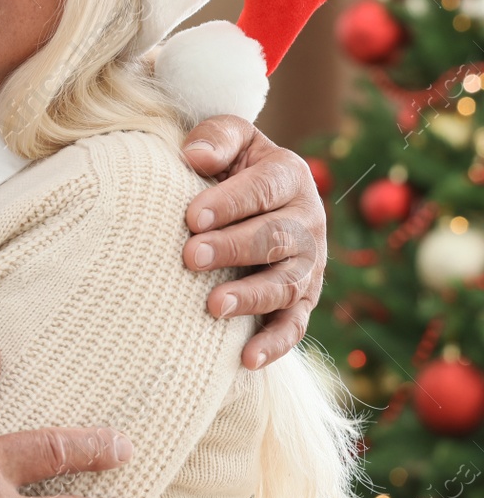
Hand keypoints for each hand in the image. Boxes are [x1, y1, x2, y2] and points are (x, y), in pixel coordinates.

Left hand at [178, 115, 325, 369]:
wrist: (246, 196)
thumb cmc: (227, 164)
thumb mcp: (228, 140)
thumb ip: (216, 138)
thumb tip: (194, 156)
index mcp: (291, 176)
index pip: (264, 189)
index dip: (230, 203)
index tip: (191, 217)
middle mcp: (308, 221)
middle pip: (276, 238)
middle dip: (233, 248)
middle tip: (191, 257)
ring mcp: (308, 264)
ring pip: (286, 283)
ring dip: (251, 296)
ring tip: (213, 305)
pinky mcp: (301, 300)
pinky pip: (293, 326)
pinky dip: (273, 344)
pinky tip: (246, 359)